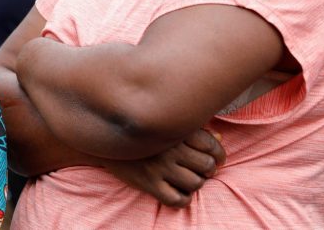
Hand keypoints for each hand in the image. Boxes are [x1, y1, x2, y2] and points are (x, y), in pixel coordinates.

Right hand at [104, 129, 225, 207]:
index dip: (219, 154)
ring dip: (195, 183)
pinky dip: (183, 198)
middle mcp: (169, 147)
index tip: (215, 157)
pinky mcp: (148, 183)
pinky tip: (177, 190)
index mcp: (175, 129)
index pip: (212, 146)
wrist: (103, 139)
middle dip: (208, 169)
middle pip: (207, 166)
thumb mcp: (165, 124)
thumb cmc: (141, 130)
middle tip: (201, 169)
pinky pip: (178, 199)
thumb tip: (220, 140)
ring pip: (195, 183)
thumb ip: (193, 129)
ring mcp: (159, 166)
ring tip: (187, 178)